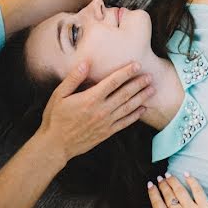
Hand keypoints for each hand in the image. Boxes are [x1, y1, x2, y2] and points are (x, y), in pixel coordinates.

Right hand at [37, 61, 153, 160]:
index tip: (137, 65)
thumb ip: (73, 78)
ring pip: (128, 107)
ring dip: (141, 97)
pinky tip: (143, 109)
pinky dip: (135, 115)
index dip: (126, 72)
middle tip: (150, 76)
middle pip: (125, 94)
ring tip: (152, 89)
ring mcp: (106, 122)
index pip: (113, 82)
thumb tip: (86, 62)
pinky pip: (125, 123)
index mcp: (90, 98)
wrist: (55, 144)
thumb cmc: (55, 118)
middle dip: (138, 84)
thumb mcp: (59, 95)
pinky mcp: (107, 133)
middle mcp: (101, 110)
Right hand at [148, 172, 207, 207]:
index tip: (150, 185)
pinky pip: (196, 189)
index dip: (153, 193)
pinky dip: (191, 180)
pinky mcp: (205, 206)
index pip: (157, 204)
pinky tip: (187, 174)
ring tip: (169, 174)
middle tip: (160, 177)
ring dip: (173, 180)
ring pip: (179, 189)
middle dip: (162, 184)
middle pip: (167, 195)